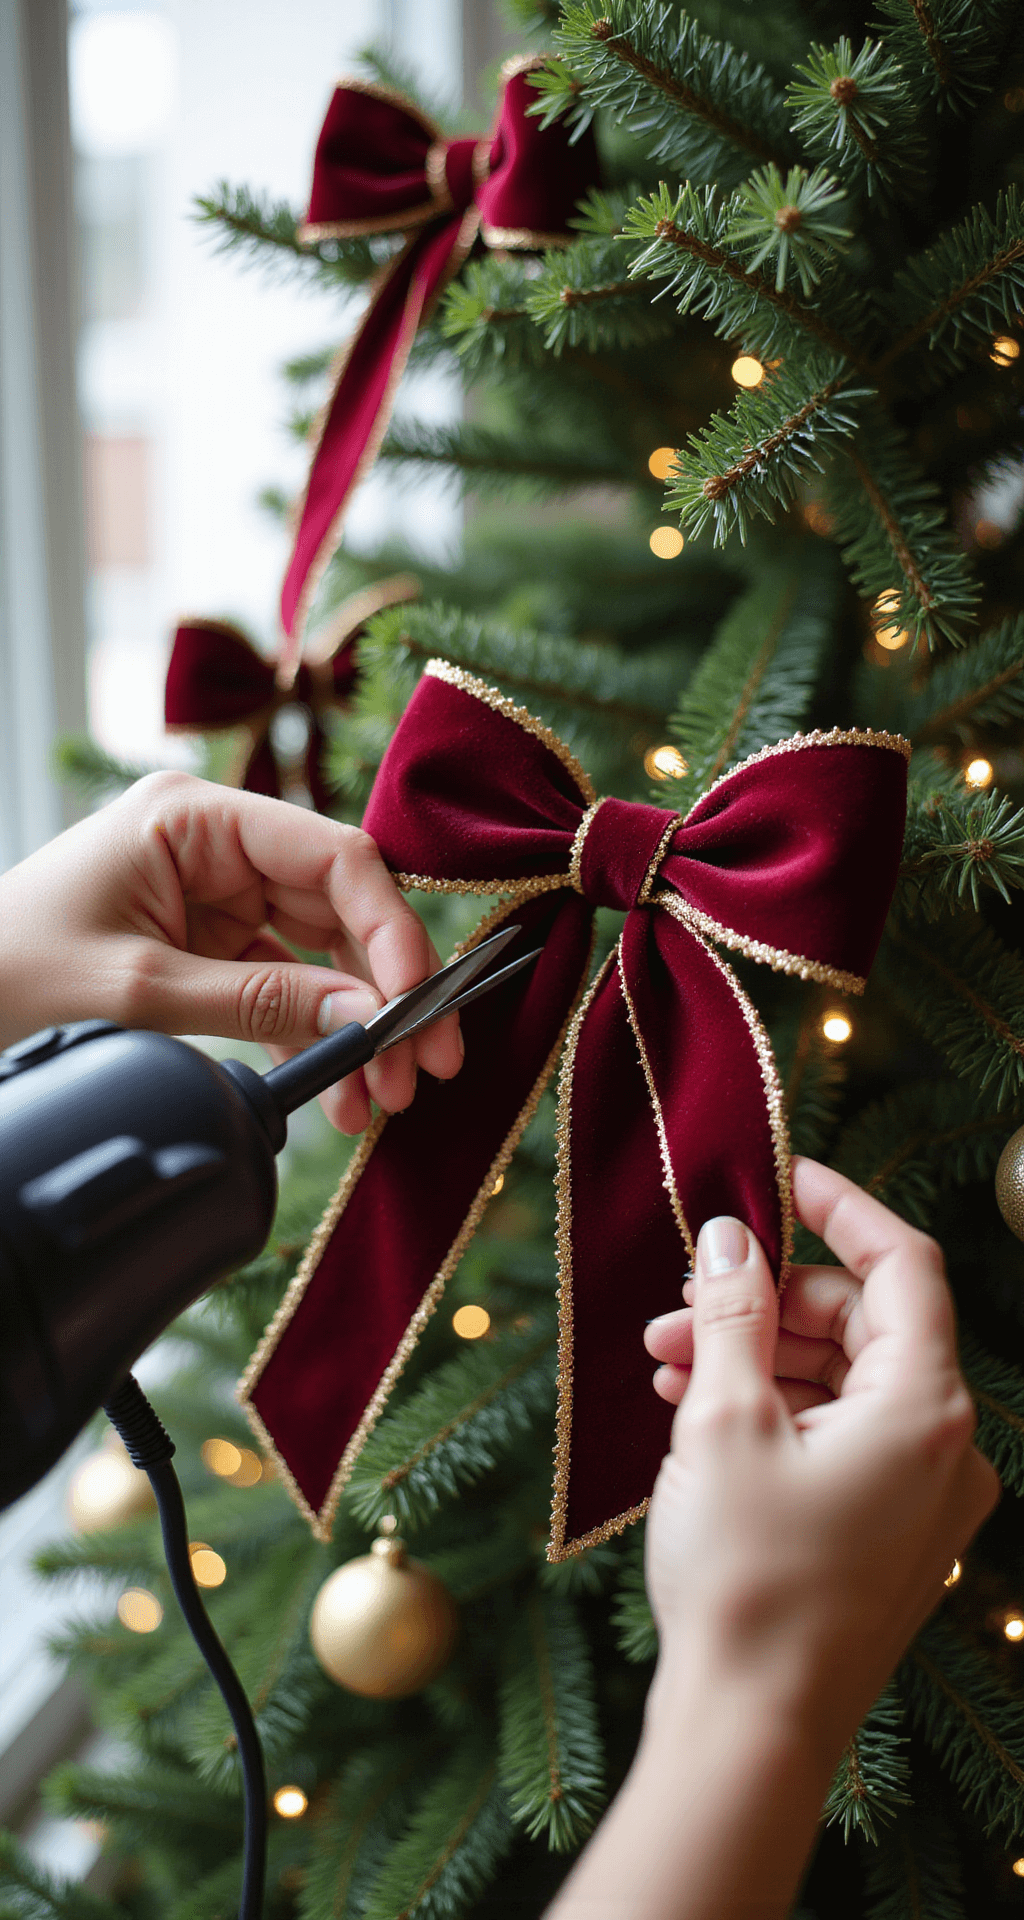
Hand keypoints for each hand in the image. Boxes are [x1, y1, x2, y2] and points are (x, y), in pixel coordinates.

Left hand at [0, 772, 461, 1131]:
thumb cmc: (15, 969)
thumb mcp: (141, 991)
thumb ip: (259, 1002)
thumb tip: (366, 1019)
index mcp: (196, 817)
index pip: (333, 856)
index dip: (391, 929)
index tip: (415, 1005)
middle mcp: (219, 843)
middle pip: (342, 907)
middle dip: (386, 992)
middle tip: (423, 1068)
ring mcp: (217, 891)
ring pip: (325, 952)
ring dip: (358, 1026)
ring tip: (378, 1102)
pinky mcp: (211, 939)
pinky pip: (288, 982)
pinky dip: (316, 1036)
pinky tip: (338, 1090)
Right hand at [642, 1159, 999, 1751]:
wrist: (751, 1727)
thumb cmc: (744, 1578)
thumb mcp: (724, 1422)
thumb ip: (733, 1313)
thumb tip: (732, 1237)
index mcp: (927, 1406)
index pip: (902, 1262)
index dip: (840, 1206)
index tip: (779, 1176)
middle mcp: (947, 1447)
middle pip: (865, 1323)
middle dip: (767, 1301)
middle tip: (678, 1306)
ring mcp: (926, 1497)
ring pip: (847, 1382)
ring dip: (760, 1357)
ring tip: (665, 1363)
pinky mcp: (894, 1534)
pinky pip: (844, 1438)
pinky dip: (778, 1412)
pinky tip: (696, 1412)